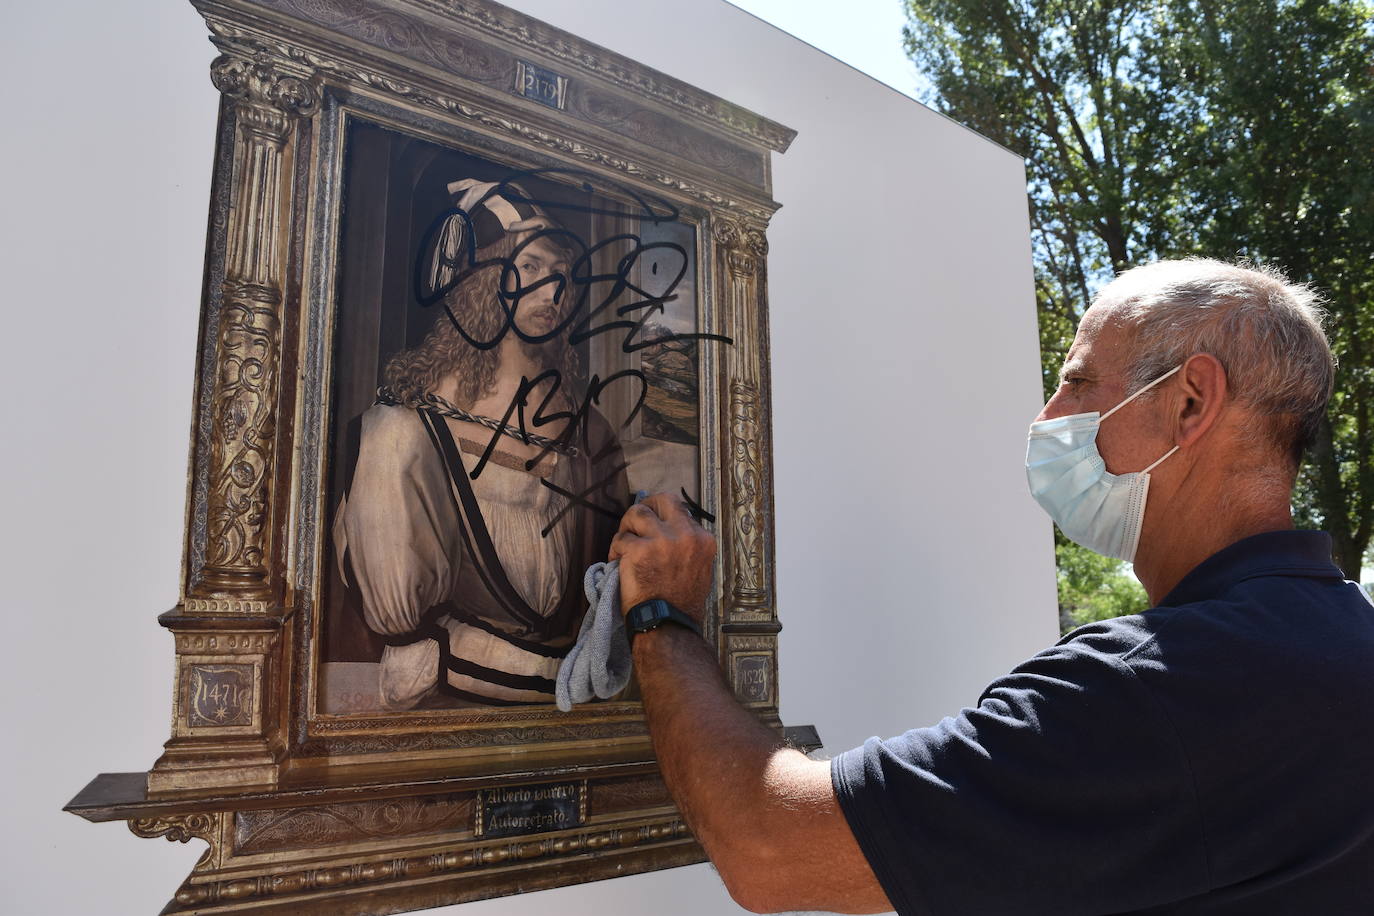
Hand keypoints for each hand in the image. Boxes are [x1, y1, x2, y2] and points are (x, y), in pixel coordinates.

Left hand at [609, 492, 715, 624]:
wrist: (668, 624)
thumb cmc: (681, 603)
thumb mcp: (699, 568)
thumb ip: (687, 546)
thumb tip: (667, 528)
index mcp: (703, 539)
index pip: (680, 510)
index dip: (662, 517)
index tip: (653, 527)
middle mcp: (685, 535)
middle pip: (662, 500)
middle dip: (646, 507)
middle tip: (635, 521)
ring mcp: (662, 540)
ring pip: (637, 513)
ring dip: (626, 527)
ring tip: (624, 543)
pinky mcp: (639, 550)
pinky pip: (621, 538)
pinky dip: (615, 550)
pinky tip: (617, 563)